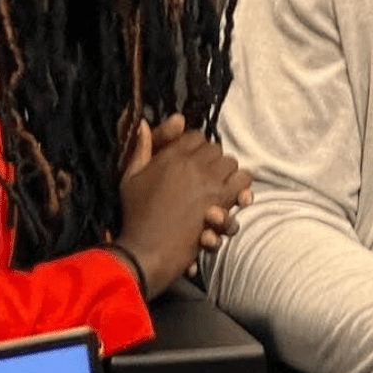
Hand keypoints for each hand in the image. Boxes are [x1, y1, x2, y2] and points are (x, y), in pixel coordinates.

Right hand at [117, 118, 252, 296]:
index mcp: (170, 156)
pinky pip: (242, 182)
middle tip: (207, 176)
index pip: (195, 136)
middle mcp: (191, 165)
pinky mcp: (222, 201)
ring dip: (227, 174)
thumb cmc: (135, 217)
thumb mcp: (130, 178)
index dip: (196, 148)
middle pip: (215, 149)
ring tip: (220, 186)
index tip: (194, 161)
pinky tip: (232, 198)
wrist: (147, 249)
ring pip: (231, 163)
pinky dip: (240, 189)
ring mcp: (209, 182)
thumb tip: (142, 122)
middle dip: (212, 161)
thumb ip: (140, 148)